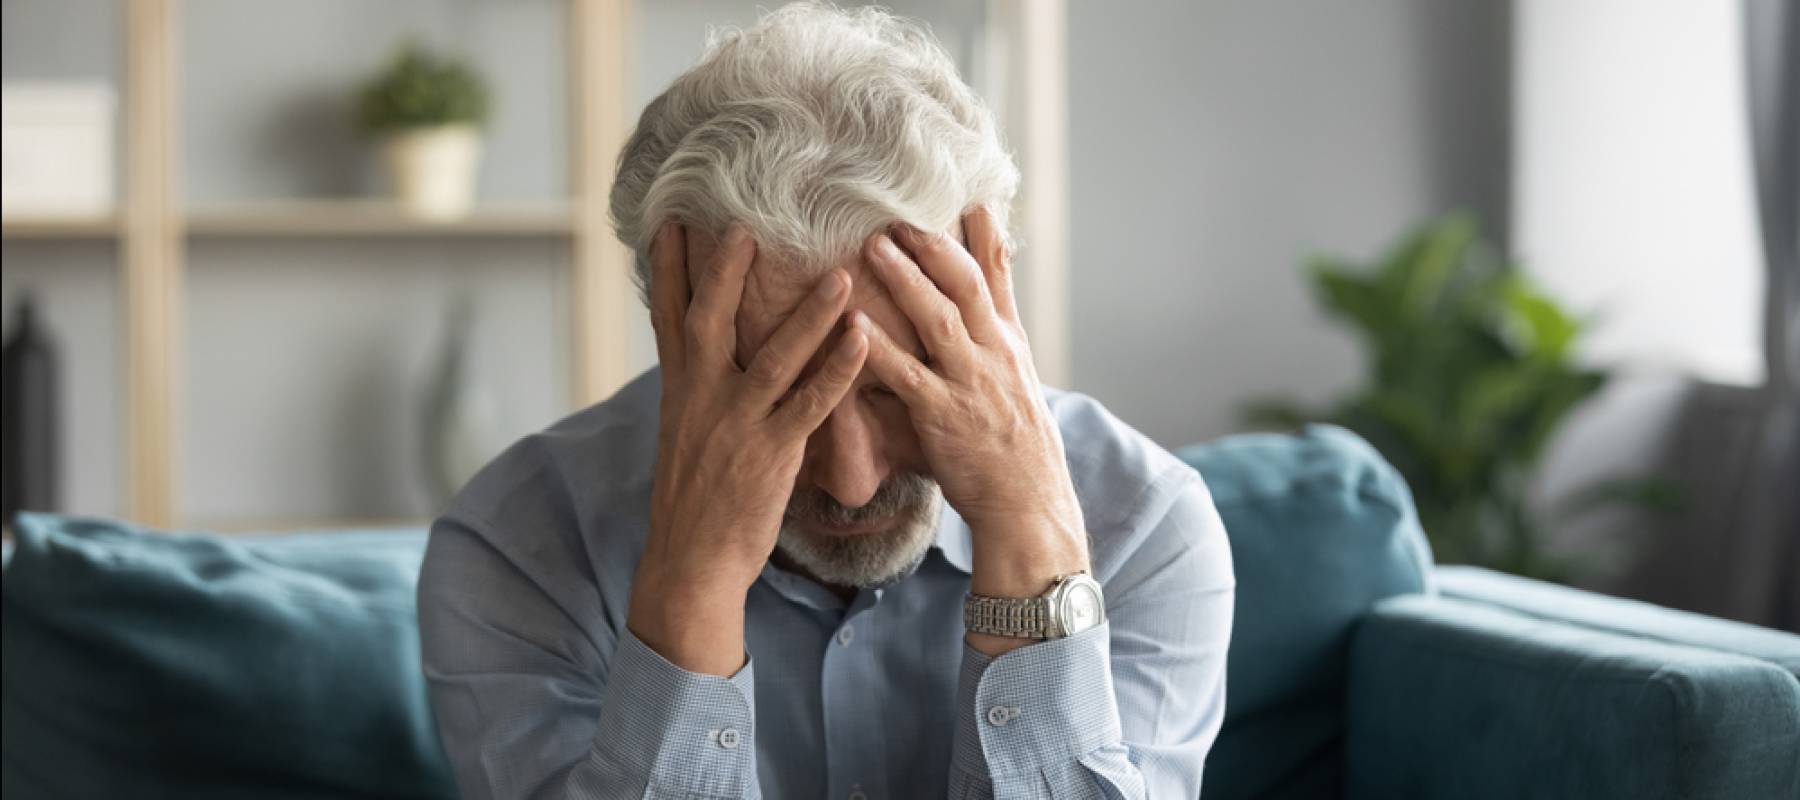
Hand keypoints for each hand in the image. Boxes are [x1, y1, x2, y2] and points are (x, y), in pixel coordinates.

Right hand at [630, 221, 867, 675]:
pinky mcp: (771, 454)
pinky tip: (864, 339)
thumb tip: (706, 350)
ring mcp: (737, 424)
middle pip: (710, 320)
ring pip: (774, 356)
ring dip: (809, 313)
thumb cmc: (695, 499)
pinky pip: (811, 404)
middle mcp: (702, 397)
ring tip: (841, 272)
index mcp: (679, 390)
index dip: (669, 268)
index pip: (668, 317)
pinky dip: (839, 370)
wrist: (691, 562)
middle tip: (746, 222)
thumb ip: (697, 386)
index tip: (670, 221)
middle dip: (725, 270)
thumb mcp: (684, 433)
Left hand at [852, 207, 1089, 651]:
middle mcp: (994, 354)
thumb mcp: (1015, 384)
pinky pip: (906, 374)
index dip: (985, 231)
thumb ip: (992, 344)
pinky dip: (878, 346)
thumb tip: (978, 312)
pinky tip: (852, 322)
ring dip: (905, 278)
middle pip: (966, 283)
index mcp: (1009, 343)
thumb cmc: (1015, 449)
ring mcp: (971, 383)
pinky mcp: (944, 416)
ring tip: (871, 245)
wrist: (1029, 505)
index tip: (970, 191)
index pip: (999, 274)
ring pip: (938, 317)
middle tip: (898, 210)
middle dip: (934, 242)